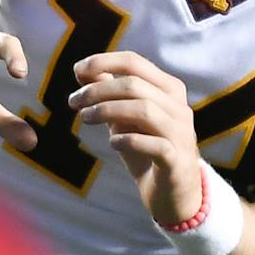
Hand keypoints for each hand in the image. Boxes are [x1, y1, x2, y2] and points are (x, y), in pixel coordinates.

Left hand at [70, 51, 201, 224]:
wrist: (172, 192)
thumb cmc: (146, 148)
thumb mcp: (125, 117)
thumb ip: (109, 93)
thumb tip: (82, 69)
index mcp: (169, 89)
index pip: (134, 62)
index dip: (103, 61)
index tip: (77, 70)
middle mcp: (179, 107)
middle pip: (134, 85)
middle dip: (97, 90)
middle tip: (73, 102)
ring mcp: (181, 134)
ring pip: (144, 110)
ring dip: (107, 110)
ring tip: (84, 118)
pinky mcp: (177, 161)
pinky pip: (155, 145)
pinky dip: (129, 140)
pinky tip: (113, 143)